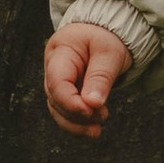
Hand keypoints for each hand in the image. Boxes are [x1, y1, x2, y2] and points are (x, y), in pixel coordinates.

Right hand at [44, 22, 133, 136]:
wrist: (109, 32)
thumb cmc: (108, 37)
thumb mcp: (109, 52)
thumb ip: (100, 77)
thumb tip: (92, 104)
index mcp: (60, 51)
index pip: (57, 82)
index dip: (70, 101)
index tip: (90, 111)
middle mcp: (53, 67)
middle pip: (55, 99)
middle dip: (77, 114)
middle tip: (102, 116)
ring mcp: (57, 81)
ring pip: (58, 110)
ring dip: (76, 124)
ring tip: (96, 130)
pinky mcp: (66, 92)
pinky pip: (66, 112)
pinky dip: (78, 123)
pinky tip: (92, 130)